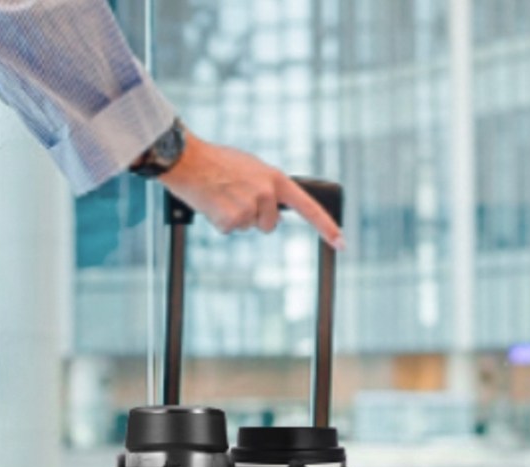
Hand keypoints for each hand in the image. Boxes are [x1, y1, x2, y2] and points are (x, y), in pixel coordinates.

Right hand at [158, 129, 345, 249]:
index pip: (309, 208)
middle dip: (255, 218)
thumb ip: (268, 186)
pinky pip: (229, 230)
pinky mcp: (231, 220)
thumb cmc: (217, 161)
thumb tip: (276, 213)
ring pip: (248, 228)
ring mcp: (249, 207)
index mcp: (275, 178)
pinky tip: (212, 203)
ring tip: (221, 195)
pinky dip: (219, 221)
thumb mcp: (251, 167)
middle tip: (235, 197)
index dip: (327, 227)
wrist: (187, 159)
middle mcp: (266, 193)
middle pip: (270, 225)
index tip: (341, 243)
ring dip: (235, 218)